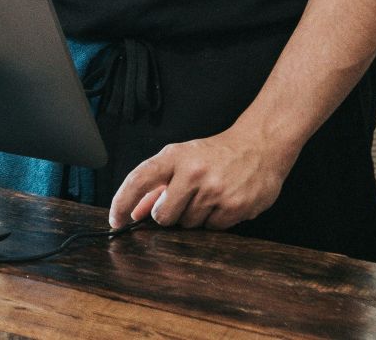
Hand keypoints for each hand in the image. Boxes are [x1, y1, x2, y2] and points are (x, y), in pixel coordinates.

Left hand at [108, 126, 296, 230]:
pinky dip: (215, 220)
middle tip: (183, 200)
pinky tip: (224, 202)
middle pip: (163, 215)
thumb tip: (134, 212)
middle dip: (167, 215)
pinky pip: (213, 228)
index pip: (138, 180)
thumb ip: (156, 185)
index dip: (122, 202)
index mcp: (174, 157)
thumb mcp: (181, 159)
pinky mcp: (236, 207)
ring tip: (208, 196)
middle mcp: (193, 172)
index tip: (115, 219)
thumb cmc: (215, 154)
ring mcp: (215, 191)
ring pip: (188, 224)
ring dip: (194, 217)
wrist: (260, 146)